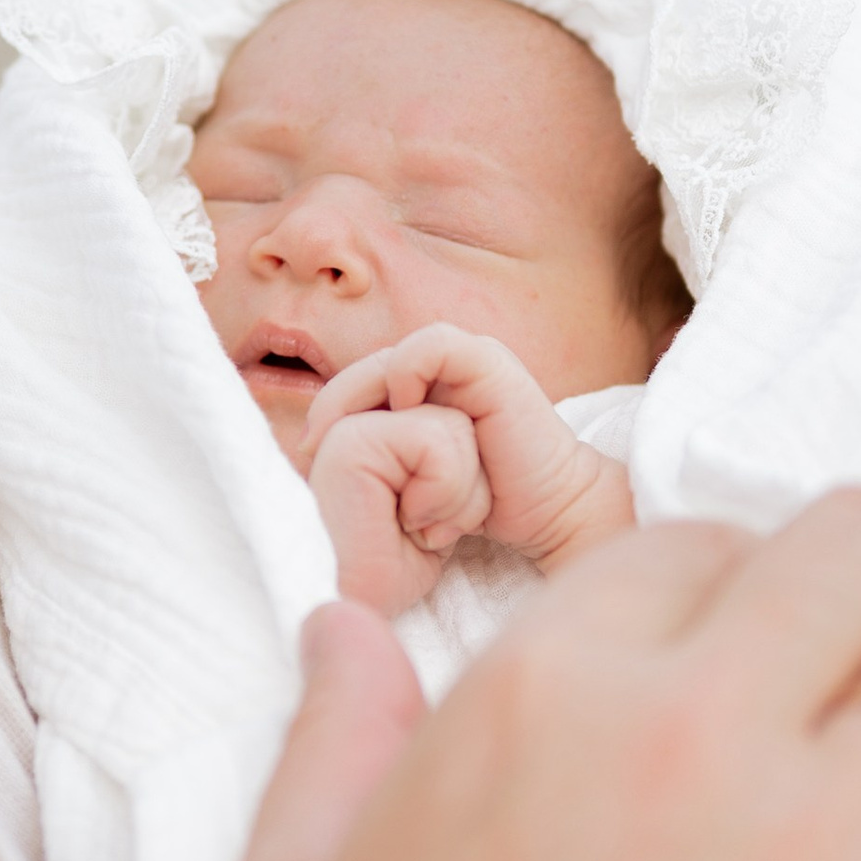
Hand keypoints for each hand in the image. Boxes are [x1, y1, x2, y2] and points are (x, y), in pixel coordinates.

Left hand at [305, 325, 634, 610]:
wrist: (551, 513)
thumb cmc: (482, 509)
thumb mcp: (413, 488)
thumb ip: (378, 467)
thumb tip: (310, 469)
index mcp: (424, 394)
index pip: (355, 383)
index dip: (327, 410)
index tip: (309, 455)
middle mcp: (443, 372)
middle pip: (364, 370)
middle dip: (333, 407)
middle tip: (314, 449)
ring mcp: (467, 361)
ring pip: (389, 358)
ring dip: (366, 401)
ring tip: (354, 442)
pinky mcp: (489, 363)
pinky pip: (432, 347)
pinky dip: (405, 375)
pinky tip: (405, 419)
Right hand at [307, 394, 489, 613]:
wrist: (358, 613)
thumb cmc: (393, 569)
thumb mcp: (433, 501)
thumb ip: (445, 457)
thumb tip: (480, 426)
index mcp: (376, 427)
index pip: (456, 416)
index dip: (466, 475)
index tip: (428, 520)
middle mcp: (357, 417)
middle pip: (460, 418)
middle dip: (467, 484)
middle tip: (425, 528)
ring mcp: (350, 424)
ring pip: (455, 427)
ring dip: (456, 495)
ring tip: (415, 527)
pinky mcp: (352, 441)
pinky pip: (437, 443)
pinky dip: (442, 493)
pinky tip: (406, 522)